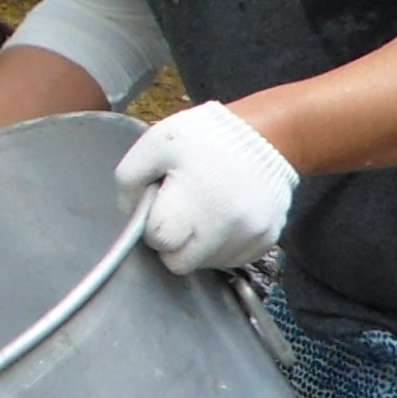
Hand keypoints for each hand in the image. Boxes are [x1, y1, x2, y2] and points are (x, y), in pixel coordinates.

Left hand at [113, 100, 297, 274]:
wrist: (265, 134)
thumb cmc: (204, 137)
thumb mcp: (154, 144)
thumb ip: (130, 181)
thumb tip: (131, 214)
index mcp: (194, 201)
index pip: (159, 240)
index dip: (152, 225)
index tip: (160, 206)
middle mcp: (226, 227)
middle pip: (180, 262)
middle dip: (172, 243)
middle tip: (178, 213)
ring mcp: (250, 236)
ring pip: (206, 263)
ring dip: (197, 244)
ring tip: (204, 207)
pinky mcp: (267, 241)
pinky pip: (231, 258)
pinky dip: (221, 244)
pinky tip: (222, 215)